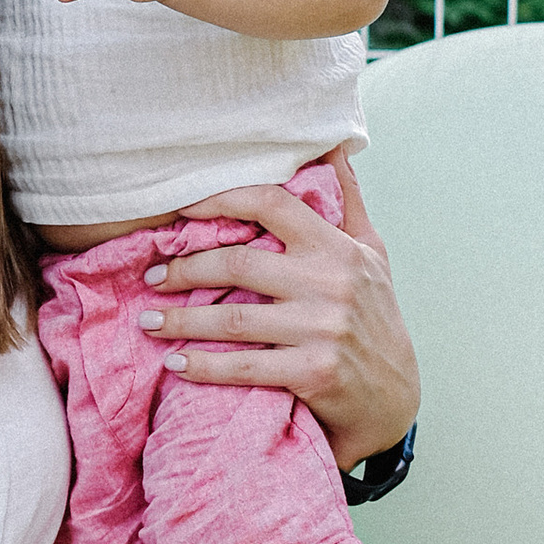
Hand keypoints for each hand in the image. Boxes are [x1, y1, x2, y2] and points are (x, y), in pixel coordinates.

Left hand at [136, 159, 419, 468]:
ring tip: (148, 322)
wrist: (395, 396)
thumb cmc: (376, 316)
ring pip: (233, 320)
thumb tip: (332, 147)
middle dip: (185, 269)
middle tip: (151, 277)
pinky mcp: (313, 373)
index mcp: (337, 247)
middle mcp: (330, 284)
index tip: (180, 211)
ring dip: (181, 322)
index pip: (271, 204)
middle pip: (239, 263)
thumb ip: (348, 200)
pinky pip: (244, 367)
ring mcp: (321, 329)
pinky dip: (204, 366)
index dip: (219, 200)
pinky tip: (176, 363)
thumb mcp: (372, 252)